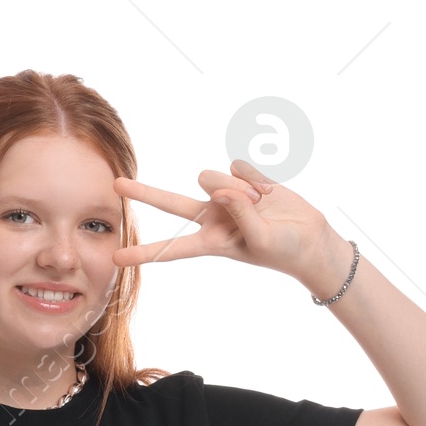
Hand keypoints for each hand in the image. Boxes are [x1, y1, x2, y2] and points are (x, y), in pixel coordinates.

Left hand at [112, 161, 343, 289]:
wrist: (310, 238)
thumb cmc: (285, 249)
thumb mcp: (260, 238)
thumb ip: (238, 212)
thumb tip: (215, 186)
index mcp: (212, 242)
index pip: (172, 249)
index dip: (145, 253)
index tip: (117, 259)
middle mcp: (213, 217)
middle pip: (172, 203)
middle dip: (145, 193)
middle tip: (115, 184)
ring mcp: (226, 197)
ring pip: (217, 178)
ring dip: (242, 189)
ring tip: (263, 205)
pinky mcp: (242, 179)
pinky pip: (241, 167)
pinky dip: (258, 178)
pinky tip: (269, 193)